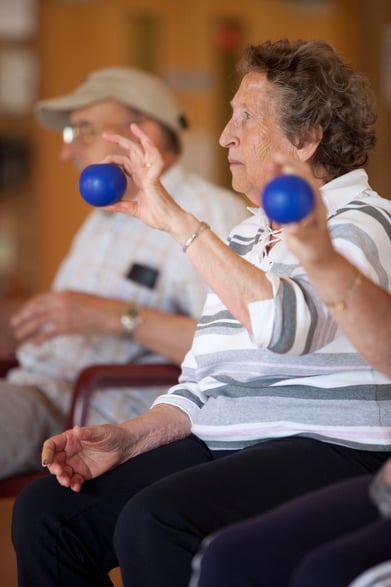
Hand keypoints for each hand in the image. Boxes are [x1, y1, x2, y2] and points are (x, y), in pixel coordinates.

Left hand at [11, 290, 125, 344]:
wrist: (113, 314)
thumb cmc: (101, 308)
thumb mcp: (82, 299)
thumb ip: (68, 301)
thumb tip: (57, 307)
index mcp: (64, 293)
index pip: (39, 298)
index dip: (29, 306)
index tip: (24, 312)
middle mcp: (61, 301)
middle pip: (35, 309)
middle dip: (23, 316)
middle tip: (15, 323)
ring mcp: (63, 313)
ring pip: (37, 321)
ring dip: (26, 328)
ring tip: (19, 334)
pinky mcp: (68, 326)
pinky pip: (48, 333)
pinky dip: (39, 339)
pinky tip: (34, 344)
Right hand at [41, 424, 130, 491]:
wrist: (124, 446)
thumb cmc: (111, 434)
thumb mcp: (100, 432)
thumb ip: (87, 433)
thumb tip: (76, 430)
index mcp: (69, 439)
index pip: (51, 445)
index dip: (46, 453)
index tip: (46, 461)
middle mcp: (69, 452)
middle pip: (54, 462)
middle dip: (54, 469)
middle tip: (61, 472)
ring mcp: (75, 464)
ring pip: (62, 473)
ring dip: (62, 479)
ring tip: (68, 482)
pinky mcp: (83, 474)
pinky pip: (74, 481)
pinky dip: (73, 485)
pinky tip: (76, 487)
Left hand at [102, 124, 185, 233]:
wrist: (170, 221)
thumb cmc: (156, 217)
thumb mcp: (133, 210)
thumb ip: (120, 206)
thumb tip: (102, 206)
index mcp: (141, 179)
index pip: (126, 162)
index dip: (114, 158)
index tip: (101, 161)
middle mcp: (146, 173)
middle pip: (132, 151)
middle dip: (120, 140)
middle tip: (105, 135)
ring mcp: (152, 173)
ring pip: (145, 149)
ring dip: (139, 136)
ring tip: (132, 126)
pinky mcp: (157, 176)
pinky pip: (155, 160)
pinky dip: (151, 148)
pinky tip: (146, 140)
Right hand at [266, 157, 334, 266]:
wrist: (315, 255)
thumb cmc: (314, 249)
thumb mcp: (308, 242)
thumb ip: (301, 233)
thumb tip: (292, 226)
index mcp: (317, 202)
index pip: (308, 180)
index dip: (297, 170)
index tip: (284, 165)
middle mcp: (309, 199)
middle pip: (297, 177)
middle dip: (287, 165)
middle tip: (272, 159)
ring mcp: (300, 204)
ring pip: (288, 185)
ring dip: (278, 175)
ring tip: (266, 169)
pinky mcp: (292, 210)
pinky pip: (281, 197)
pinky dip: (273, 191)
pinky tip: (263, 188)